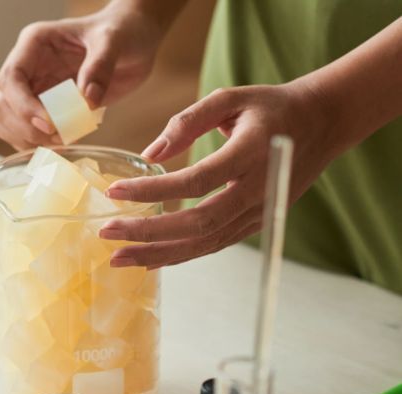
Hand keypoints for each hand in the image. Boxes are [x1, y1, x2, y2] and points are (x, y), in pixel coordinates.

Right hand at [0, 5, 164, 149]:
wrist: (133, 43)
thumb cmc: (121, 32)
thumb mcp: (113, 41)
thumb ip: (100, 66)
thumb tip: (86, 100)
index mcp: (34, 44)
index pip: (11, 79)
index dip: (23, 107)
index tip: (50, 125)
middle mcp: (27, 67)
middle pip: (1, 105)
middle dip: (26, 128)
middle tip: (60, 137)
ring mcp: (31, 88)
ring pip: (3, 121)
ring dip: (27, 139)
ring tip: (61, 140)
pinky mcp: (41, 107)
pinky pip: (21, 132)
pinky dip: (36, 143)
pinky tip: (62, 141)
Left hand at [99, 82, 342, 268]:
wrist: (323, 123)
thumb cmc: (270, 107)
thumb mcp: (229, 99)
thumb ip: (187, 121)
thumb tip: (149, 154)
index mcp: (250, 154)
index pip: (195, 181)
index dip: (152, 191)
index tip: (114, 191)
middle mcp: (258, 190)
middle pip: (198, 223)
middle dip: (148, 232)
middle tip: (106, 232)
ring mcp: (259, 212)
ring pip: (205, 243)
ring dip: (158, 253)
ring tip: (118, 258)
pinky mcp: (256, 223)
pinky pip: (214, 245)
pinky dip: (180, 255)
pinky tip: (149, 259)